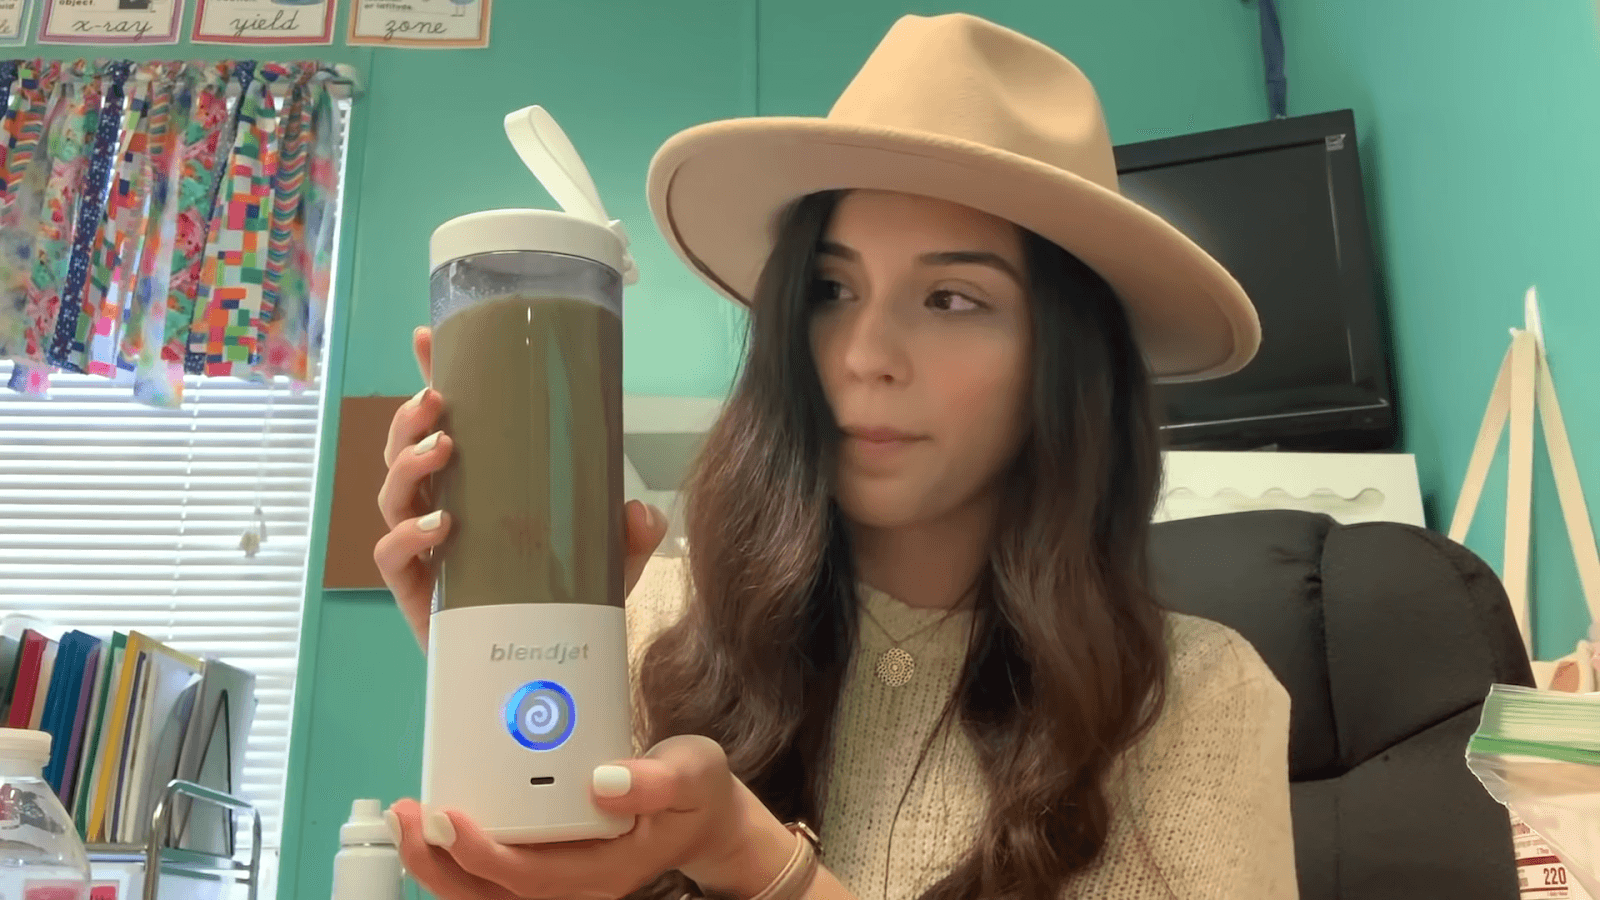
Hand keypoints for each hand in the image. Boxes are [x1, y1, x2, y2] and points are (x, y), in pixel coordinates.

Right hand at [373, 325, 669, 648]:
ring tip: (443, 452)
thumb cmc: (566, 598)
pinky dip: (410, 536)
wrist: (546, 672)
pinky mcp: (418, 593)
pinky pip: (393, 556)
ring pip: (391, 494)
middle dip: (410, 419)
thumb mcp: (610, 558)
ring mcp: (424, 550)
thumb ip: (630, 533)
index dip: (429, 376)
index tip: (425, 336)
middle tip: (437, 401)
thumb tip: (638, 510)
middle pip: (403, 450)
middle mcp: (441, 508)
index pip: (444, 423)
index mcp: (477, 483)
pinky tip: (442, 526)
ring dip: (408, 464)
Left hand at [384, 735, 794, 899]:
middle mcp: (574, 886)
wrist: (704, 817)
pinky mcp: (545, 865)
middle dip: (439, 863)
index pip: (532, 876)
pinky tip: (430, 823)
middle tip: (406, 815)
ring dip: (436, 863)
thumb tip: (602, 781)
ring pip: (483, 893)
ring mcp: (557, 880)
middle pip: (492, 895)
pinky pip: (489, 876)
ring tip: (404, 819)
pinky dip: (453, 855)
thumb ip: (657, 779)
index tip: (448, 817)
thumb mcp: (694, 771)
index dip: (483, 853)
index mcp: (606, 871)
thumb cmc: (697, 794)